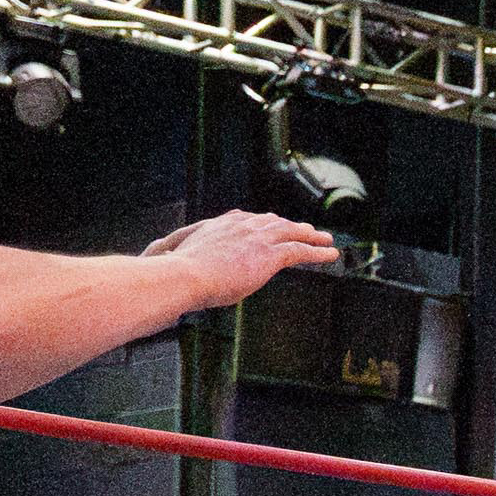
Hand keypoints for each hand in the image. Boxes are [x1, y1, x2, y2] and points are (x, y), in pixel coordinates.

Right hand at [156, 209, 341, 307]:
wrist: (183, 276)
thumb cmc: (174, 274)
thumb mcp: (175, 258)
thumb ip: (180, 256)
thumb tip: (163, 259)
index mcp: (218, 225)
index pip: (246, 218)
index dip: (262, 222)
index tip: (270, 222)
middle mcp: (239, 226)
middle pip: (272, 222)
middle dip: (290, 225)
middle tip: (305, 229)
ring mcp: (255, 238)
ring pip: (291, 233)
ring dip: (311, 236)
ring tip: (326, 240)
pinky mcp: (269, 255)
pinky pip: (301, 251)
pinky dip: (318, 252)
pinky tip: (331, 254)